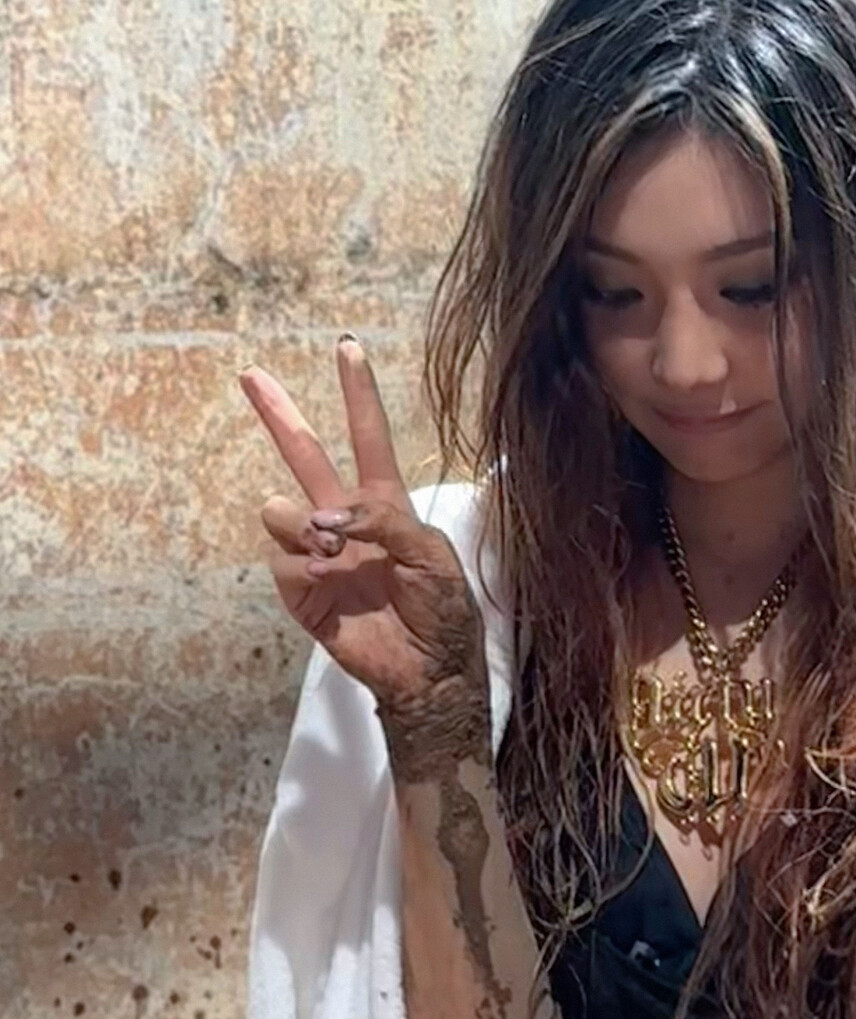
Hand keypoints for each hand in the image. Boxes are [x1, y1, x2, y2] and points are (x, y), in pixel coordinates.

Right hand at [239, 336, 485, 711]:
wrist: (429, 670)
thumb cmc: (443, 610)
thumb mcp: (432, 555)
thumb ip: (385, 521)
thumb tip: (324, 518)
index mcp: (385, 505)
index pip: (368, 439)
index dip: (358, 395)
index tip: (348, 348)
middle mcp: (346, 522)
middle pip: (305, 457)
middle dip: (279, 415)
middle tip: (250, 374)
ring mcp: (319, 554)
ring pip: (282, 510)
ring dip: (304, 524)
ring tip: (334, 551)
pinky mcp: (301, 591)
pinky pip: (282, 560)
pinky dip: (302, 567)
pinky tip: (326, 579)